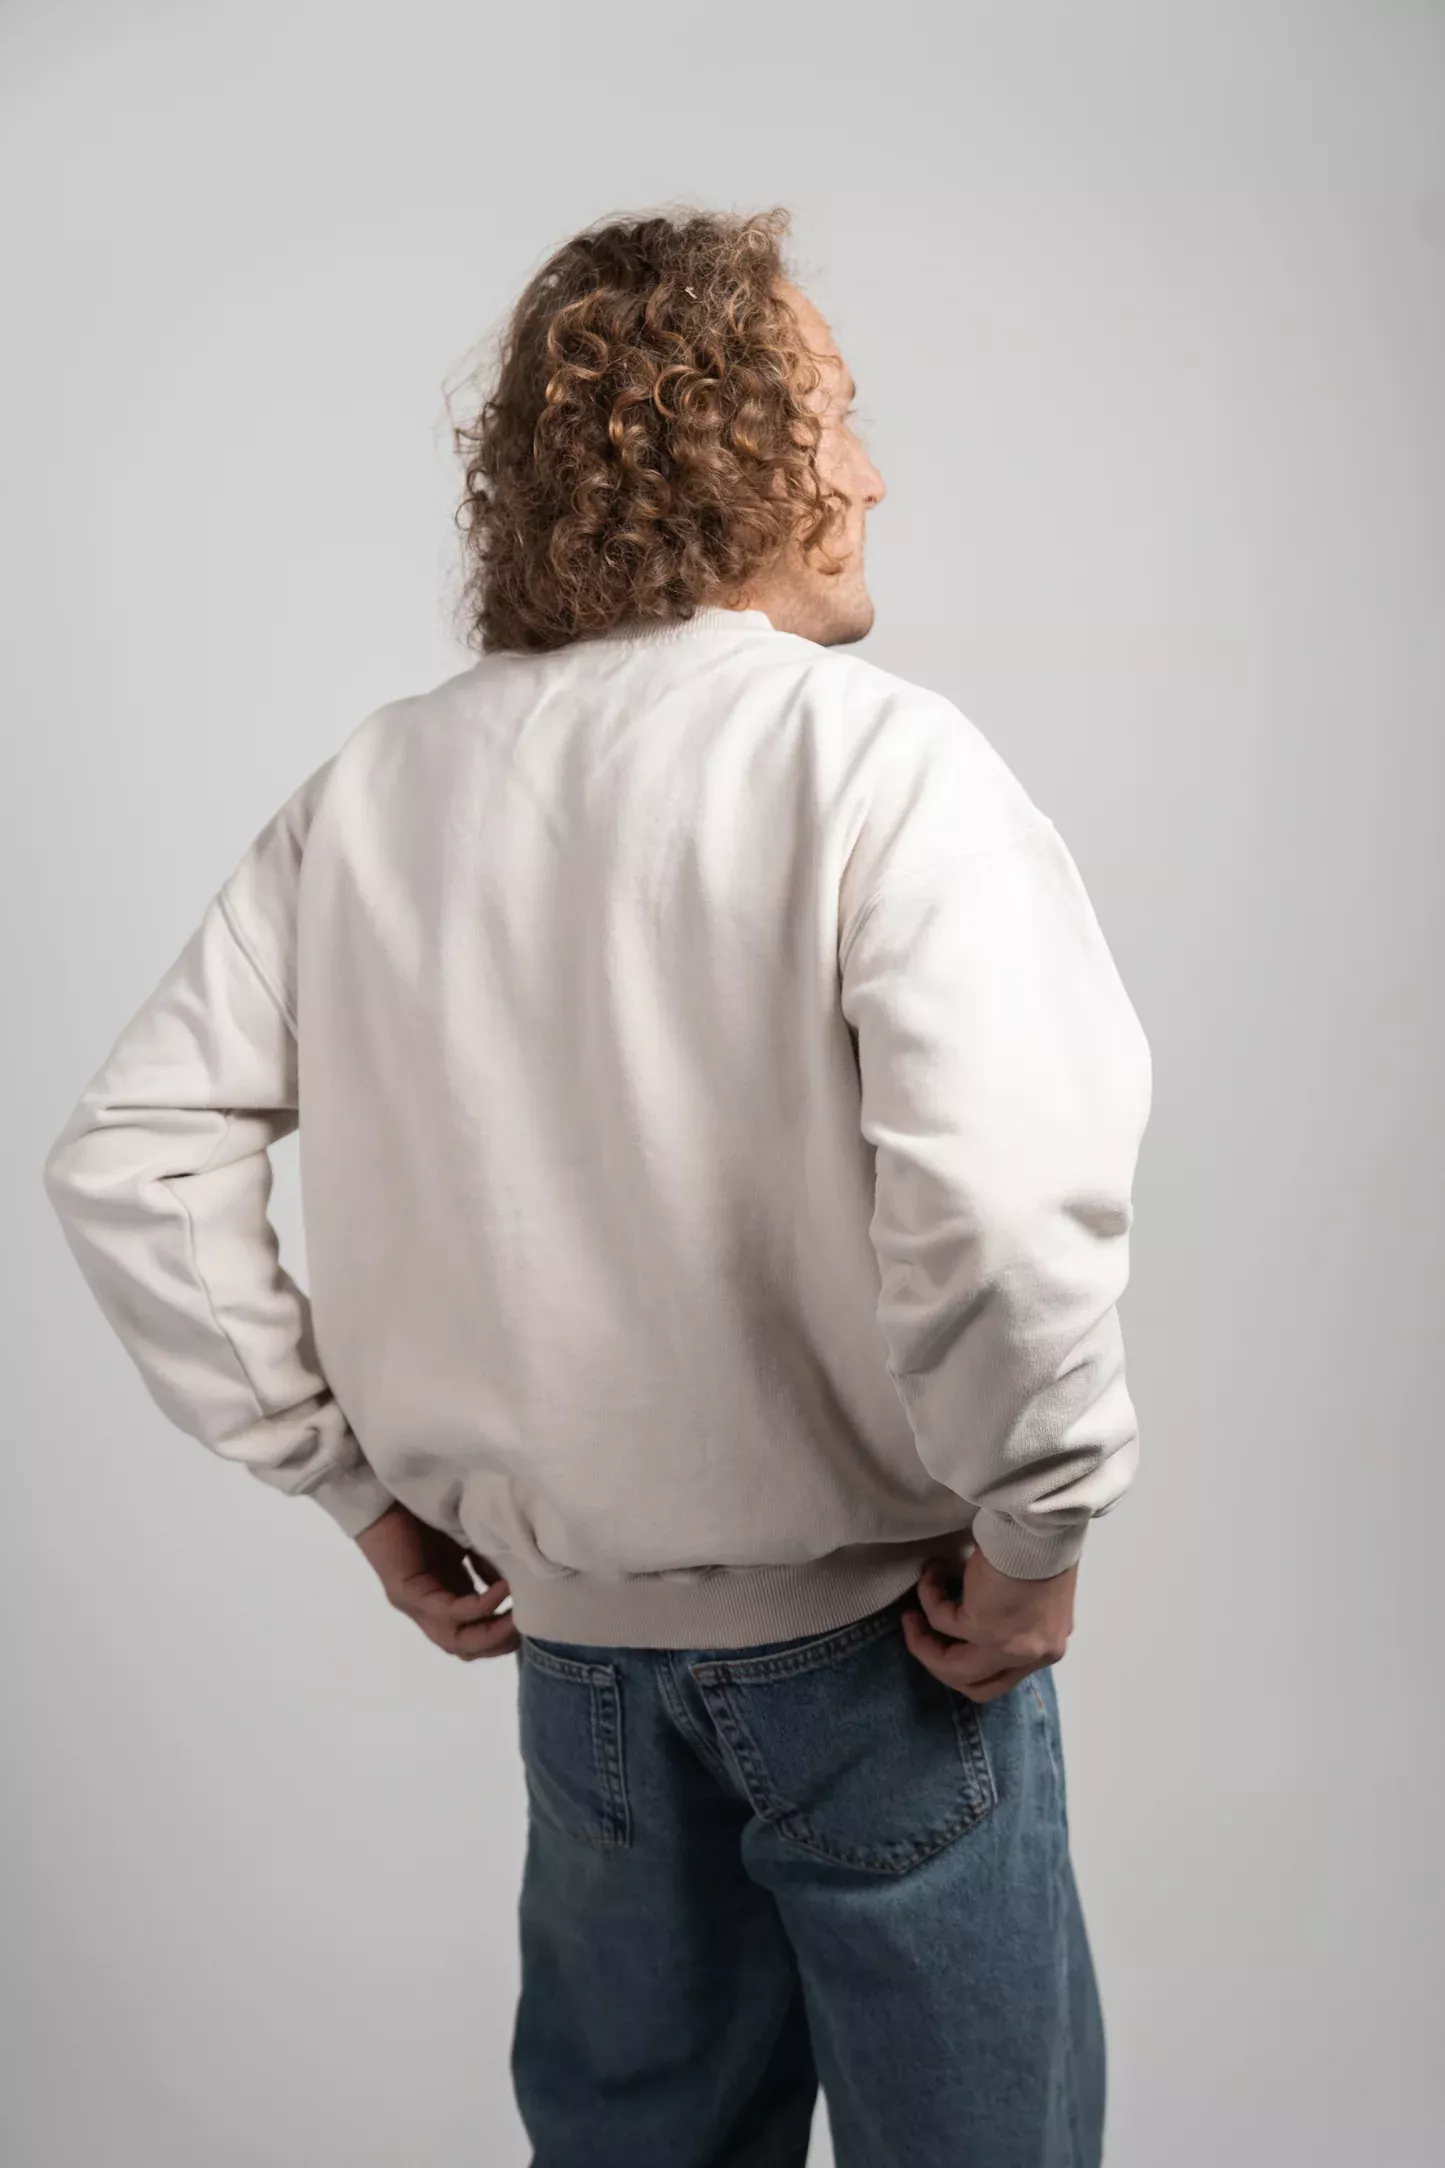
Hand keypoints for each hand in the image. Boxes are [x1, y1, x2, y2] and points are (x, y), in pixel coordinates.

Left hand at [354, 1502, 519, 1660]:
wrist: (382, 1492)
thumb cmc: (422, 1510)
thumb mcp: (469, 1539)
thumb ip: (490, 1563)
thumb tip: (523, 1581)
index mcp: (444, 1595)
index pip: (473, 1633)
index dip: (504, 1634)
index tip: (536, 1618)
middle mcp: (429, 1608)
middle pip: (466, 1647)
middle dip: (501, 1643)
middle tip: (533, 1627)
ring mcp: (415, 1605)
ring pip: (455, 1641)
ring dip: (492, 1635)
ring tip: (521, 1619)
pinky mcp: (405, 1593)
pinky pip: (448, 1611)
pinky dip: (479, 1605)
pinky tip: (502, 1592)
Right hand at [901, 1544, 1077, 1702]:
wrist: (1043, 1526)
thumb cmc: (1043, 1545)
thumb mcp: (1036, 1592)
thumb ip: (1017, 1614)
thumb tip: (987, 1609)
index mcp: (1047, 1646)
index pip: (1005, 1677)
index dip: (970, 1663)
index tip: (951, 1638)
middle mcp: (1032, 1656)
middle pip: (976, 1685)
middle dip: (940, 1661)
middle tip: (922, 1632)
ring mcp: (1009, 1647)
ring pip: (953, 1668)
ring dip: (923, 1643)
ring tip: (910, 1616)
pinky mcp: (985, 1630)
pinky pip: (942, 1621)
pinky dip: (930, 1597)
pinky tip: (931, 1573)